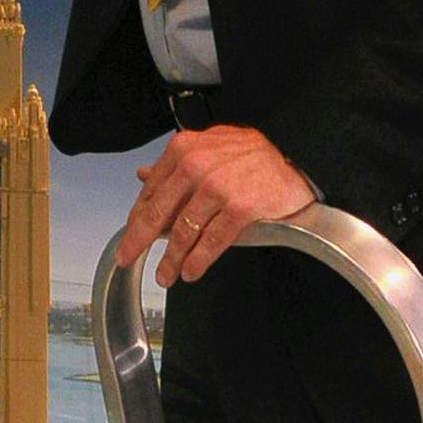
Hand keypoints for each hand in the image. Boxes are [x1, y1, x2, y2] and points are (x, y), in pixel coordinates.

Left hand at [115, 125, 314, 285]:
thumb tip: (142, 176)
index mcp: (184, 149)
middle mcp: (197, 165)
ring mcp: (218, 187)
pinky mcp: (240, 208)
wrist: (295, 153)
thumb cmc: (251, 154)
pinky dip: (197, 260)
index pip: (150, 191)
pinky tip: (190, 271)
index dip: (136, 219)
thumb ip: (175, 164)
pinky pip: (212, 241)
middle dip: (139, 240)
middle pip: (159, 212)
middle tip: (127, 258)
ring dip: (170, 259)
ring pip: (184, 231)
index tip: (130, 236)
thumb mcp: (208, 147)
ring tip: (165, 274)